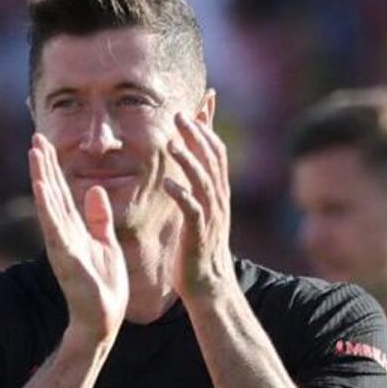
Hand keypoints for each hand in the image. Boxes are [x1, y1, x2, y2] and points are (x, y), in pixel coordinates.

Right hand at [28, 134, 121, 338]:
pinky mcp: (66, 254)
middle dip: (43, 164)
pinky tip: (42, 184)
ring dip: (41, 176)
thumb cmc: (103, 284)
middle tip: (36, 136)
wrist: (102, 317)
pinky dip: (47, 204)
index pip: (61, 191)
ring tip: (35, 151)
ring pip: (49, 202)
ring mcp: (61, 243)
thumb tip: (94, 189)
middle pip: (51, 191)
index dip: (54, 167)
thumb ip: (98, 217)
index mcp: (73, 228)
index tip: (46, 144)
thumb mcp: (105, 241)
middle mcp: (62, 232)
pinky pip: (55, 224)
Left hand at [155, 110, 236, 302]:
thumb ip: (197, 187)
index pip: (215, 150)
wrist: (209, 285)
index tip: (201, 102)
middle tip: (179, 114)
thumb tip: (192, 165)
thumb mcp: (200, 212)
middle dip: (197, 135)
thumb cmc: (198, 248)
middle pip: (212, 159)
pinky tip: (168, 185)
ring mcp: (211, 216)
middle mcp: (218, 199)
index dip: (209, 126)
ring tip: (173, 143)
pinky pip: (192, 212)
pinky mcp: (199, 234)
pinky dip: (182, 196)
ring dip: (188, 160)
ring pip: (203, 181)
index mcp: (217, 191)